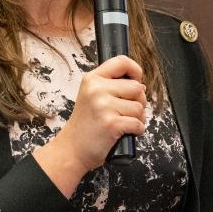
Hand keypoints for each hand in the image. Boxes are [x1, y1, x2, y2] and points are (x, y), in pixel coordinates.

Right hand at [33, 55, 146, 196]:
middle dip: (138, 101)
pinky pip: (139, 123)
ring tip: (121, 122)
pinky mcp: (112, 123)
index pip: (122, 61)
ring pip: (140, 107)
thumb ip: (113, 86)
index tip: (136, 81)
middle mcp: (97, 89)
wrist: (72, 150)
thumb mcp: (92, 96)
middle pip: (137, 87)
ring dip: (137, 118)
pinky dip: (136, 130)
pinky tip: (123, 132)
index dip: (136, 70)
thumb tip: (140, 84)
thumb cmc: (86, 125)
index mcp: (92, 79)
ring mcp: (104, 106)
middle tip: (124, 111)